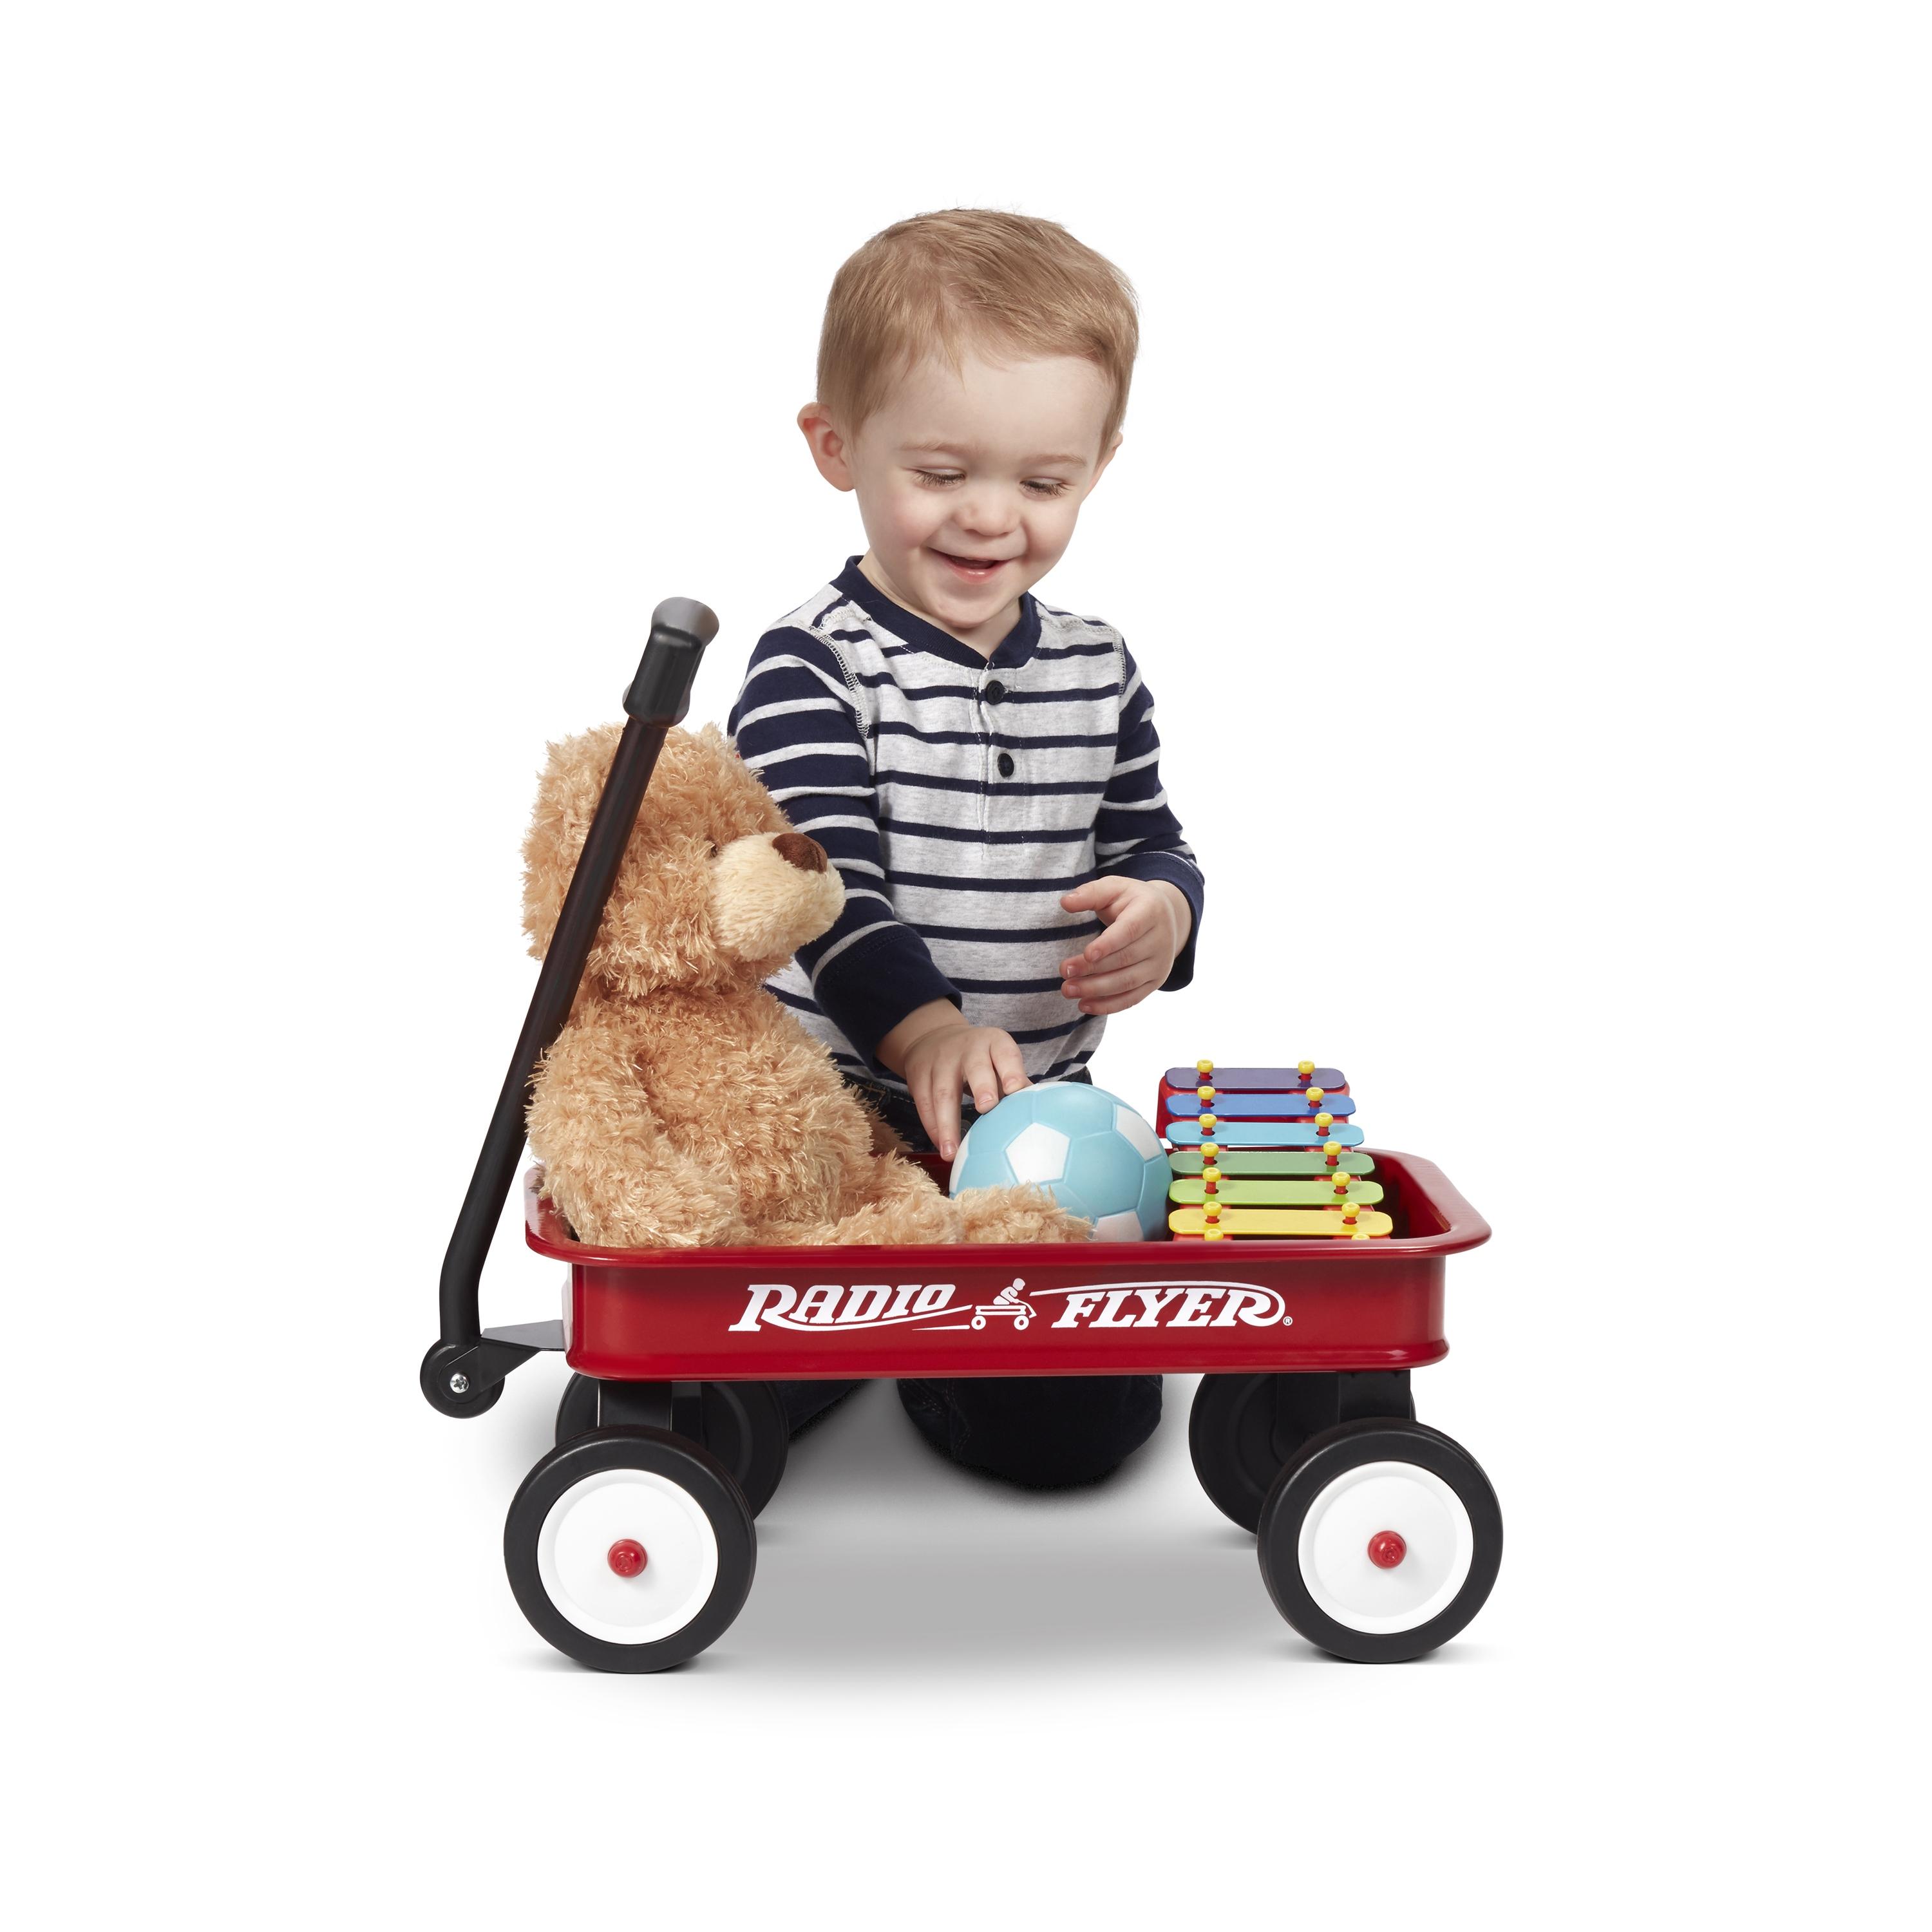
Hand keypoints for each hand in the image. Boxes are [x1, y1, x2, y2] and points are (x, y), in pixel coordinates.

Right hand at [877, 1001, 1029, 1159]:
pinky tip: (941, 1145)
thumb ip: (1014, 1081)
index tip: (1015, 1089)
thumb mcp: (998, 1058)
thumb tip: (1038, 1110)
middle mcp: (967, 1049)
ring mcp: (940, 1061)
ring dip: (947, 1124)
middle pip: (974, 1067)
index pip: (1005, 1054)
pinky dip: (932, 1126)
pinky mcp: (918, 1075)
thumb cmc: (980, 1058)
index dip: (1011, 1070)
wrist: (934, 1037)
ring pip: (943, 1092)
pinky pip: (923, 1102)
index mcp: (994, 1044)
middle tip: (987, 1108)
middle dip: (982, 1087)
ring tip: (952, 1153)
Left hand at [1058, 877, 1190, 1015]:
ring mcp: (1160, 964)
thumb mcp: (1114, 888)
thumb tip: (1065, 902)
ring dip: (1096, 989)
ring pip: (1127, 982)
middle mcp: (1161, 939)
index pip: (1130, 930)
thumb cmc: (1130, 901)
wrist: (1165, 916)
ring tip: (1068, 989)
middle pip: (1125, 958)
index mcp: (1151, 911)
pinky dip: (1108, 1006)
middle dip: (1093, 968)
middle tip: (1064, 971)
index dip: (1109, 943)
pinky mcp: (1155, 982)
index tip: (1087, 953)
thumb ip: (1090, 893)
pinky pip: (1132, 998)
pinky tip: (1083, 1005)